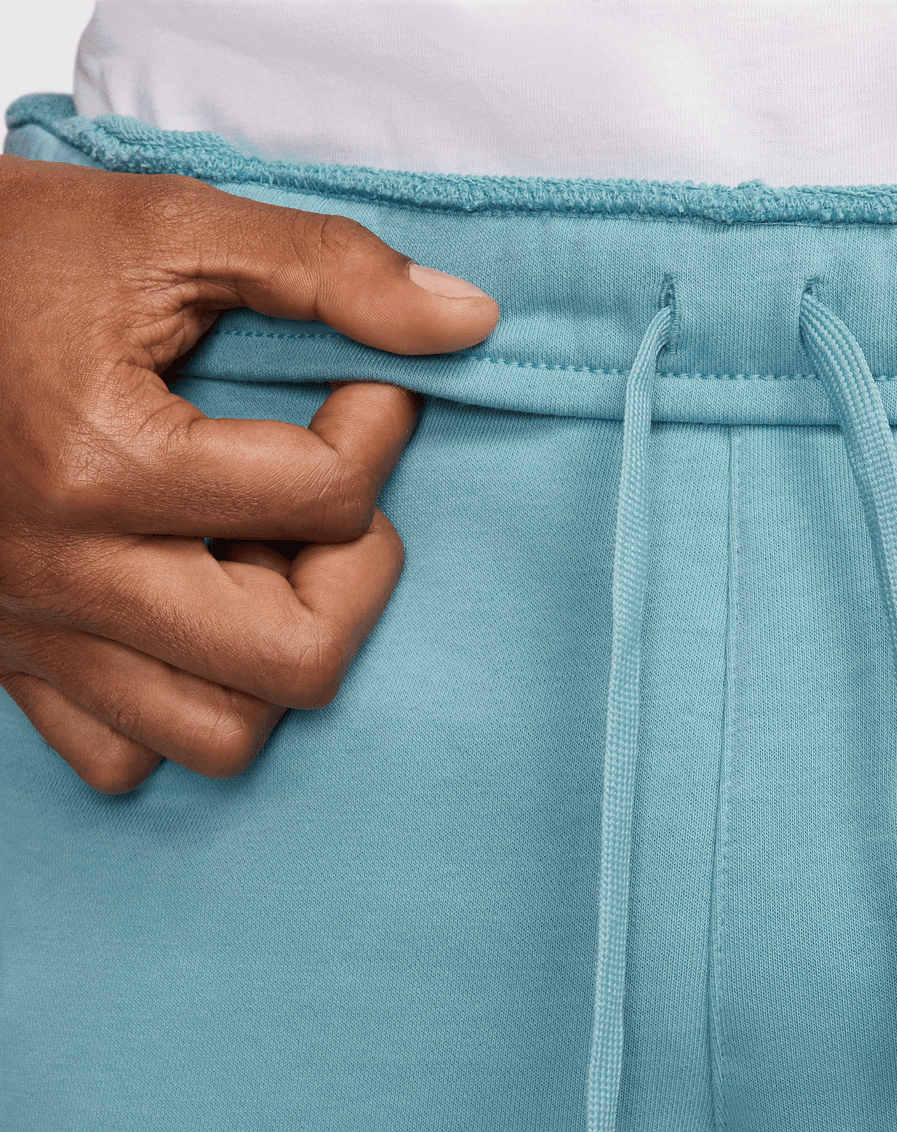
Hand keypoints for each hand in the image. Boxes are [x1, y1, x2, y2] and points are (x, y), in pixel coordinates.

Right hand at [0, 155, 498, 792]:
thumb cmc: (1, 253)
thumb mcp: (166, 230)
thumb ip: (327, 268)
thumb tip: (471, 320)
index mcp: (101, 463)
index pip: (326, 499)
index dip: (382, 428)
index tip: (368, 388)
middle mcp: (68, 574)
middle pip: (298, 661)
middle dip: (356, 578)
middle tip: (334, 503)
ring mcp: (33, 632)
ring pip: (219, 736)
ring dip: (278, 657)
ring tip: (262, 561)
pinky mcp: (8, 661)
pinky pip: (120, 758)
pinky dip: (182, 707)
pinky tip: (194, 623)